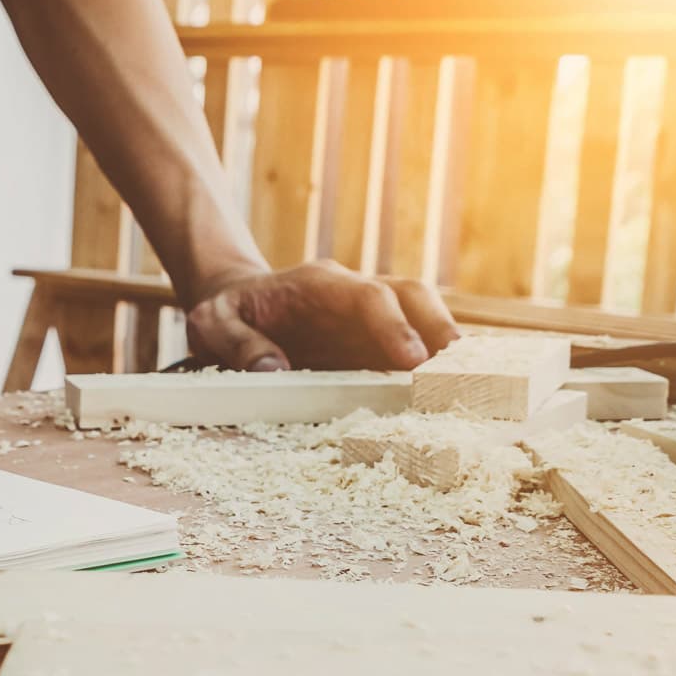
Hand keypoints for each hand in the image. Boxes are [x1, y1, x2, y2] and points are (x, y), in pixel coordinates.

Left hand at [185, 261, 459, 371]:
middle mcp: (352, 292)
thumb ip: (236, 343)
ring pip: (421, 314)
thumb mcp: (212, 324)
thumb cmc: (225, 315)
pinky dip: (432, 364)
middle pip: (409, 294)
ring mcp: (368, 315)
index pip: (367, 295)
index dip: (392, 325)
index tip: (411, 360)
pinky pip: (412, 343)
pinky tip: (447, 392)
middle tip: (455, 371)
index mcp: (317, 283)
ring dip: (443, 346)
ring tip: (464, 385)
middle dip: (436, 327)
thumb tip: (271, 370)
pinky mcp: (373, 339)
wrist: (234, 304)